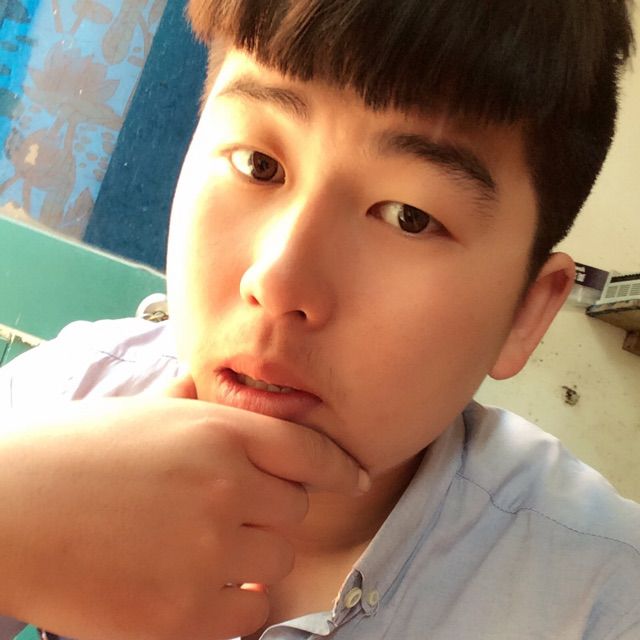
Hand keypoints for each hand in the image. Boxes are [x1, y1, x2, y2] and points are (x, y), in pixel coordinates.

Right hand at [0, 386, 367, 639]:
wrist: (6, 512)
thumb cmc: (72, 455)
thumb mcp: (144, 413)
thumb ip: (193, 404)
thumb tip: (213, 386)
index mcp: (217, 433)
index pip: (309, 450)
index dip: (339, 466)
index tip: (355, 477)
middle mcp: (224, 487)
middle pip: (295, 512)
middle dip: (272, 514)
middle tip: (230, 517)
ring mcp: (207, 554)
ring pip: (275, 564)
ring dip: (253, 562)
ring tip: (202, 553)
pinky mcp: (181, 617)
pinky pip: (246, 615)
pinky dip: (232, 607)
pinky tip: (192, 589)